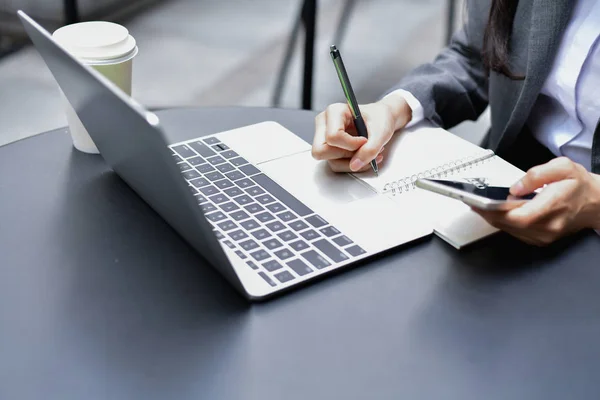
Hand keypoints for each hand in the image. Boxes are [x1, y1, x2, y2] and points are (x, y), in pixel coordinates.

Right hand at [311, 92, 411, 171]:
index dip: (351, 144)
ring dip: (351, 162)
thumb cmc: (379, 118)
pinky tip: (363, 156)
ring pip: (330, 161)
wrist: (381, 119)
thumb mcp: (381, 132)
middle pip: (321, 151)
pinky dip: (351, 165)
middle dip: (345, 156)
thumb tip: (355, 165)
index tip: (365, 141)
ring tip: (367, 154)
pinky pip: (335, 164)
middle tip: (362, 149)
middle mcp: (325, 124)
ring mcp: (324, 138)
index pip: (333, 136)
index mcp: (334, 112)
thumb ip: (370, 149)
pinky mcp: (329, 149)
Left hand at [472, 157, 599, 245]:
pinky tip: (495, 213)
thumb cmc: (580, 185)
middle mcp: (548, 226)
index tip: (480, 203)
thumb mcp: (563, 167)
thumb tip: (516, 187)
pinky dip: (503, 223)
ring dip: (493, 219)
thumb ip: (537, 174)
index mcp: (554, 206)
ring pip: (510, 230)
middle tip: (472, 202)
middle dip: (488, 213)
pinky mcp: (541, 239)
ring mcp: (545, 236)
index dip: (496, 211)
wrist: (596, 203)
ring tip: (479, 206)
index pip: (520, 216)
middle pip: (510, 225)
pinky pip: (516, 233)